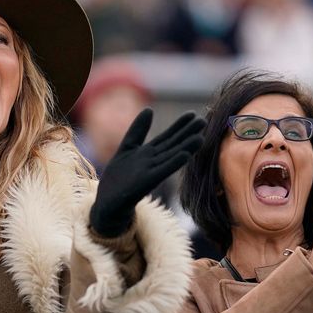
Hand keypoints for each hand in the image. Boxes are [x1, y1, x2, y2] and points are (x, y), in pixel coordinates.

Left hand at [89, 109, 204, 236]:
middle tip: (204, 121)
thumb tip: (150, 109)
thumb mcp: (127, 148)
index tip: (193, 114)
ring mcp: (149, 172)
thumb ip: (138, 131)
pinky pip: (161, 171)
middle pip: (171, 146)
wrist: (107, 204)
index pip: (166, 137)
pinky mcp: (144, 183)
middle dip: (186, 134)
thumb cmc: (118, 179)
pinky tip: (185, 155)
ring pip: (170, 157)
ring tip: (200, 137)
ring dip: (185, 148)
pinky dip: (173, 163)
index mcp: (148, 154)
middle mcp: (152, 162)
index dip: (178, 126)